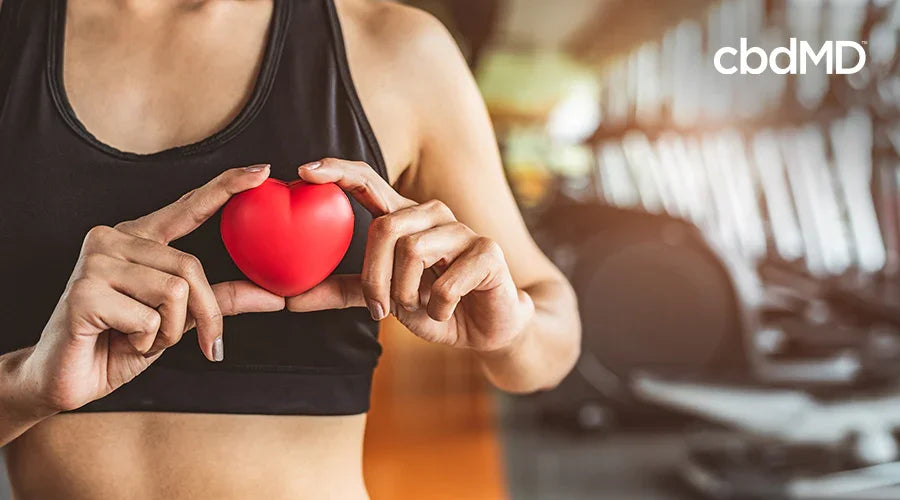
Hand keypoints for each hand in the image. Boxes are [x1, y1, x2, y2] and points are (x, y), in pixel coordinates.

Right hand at [22, 166, 285, 412]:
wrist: (66, 379)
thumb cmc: (120, 343)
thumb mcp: (178, 319)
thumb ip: (220, 301)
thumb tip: (276, 297)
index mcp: (137, 237)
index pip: (188, 207)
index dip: (225, 187)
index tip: (261, 169)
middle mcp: (113, 239)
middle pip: (191, 267)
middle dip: (203, 314)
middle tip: (200, 343)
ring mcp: (94, 261)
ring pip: (174, 293)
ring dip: (170, 332)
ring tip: (140, 339)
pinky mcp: (84, 292)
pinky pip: (149, 319)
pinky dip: (145, 343)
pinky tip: (118, 341)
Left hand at [286, 159, 533, 352]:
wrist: (485, 329)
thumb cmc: (433, 305)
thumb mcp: (384, 298)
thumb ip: (342, 291)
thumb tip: (289, 300)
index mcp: (404, 218)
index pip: (369, 181)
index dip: (338, 171)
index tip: (304, 171)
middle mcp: (432, 214)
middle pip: (386, 226)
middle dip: (374, 276)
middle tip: (378, 308)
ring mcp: (461, 230)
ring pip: (414, 250)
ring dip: (407, 294)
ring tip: (418, 309)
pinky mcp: (487, 251)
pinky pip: (445, 281)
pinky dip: (437, 308)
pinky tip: (445, 312)